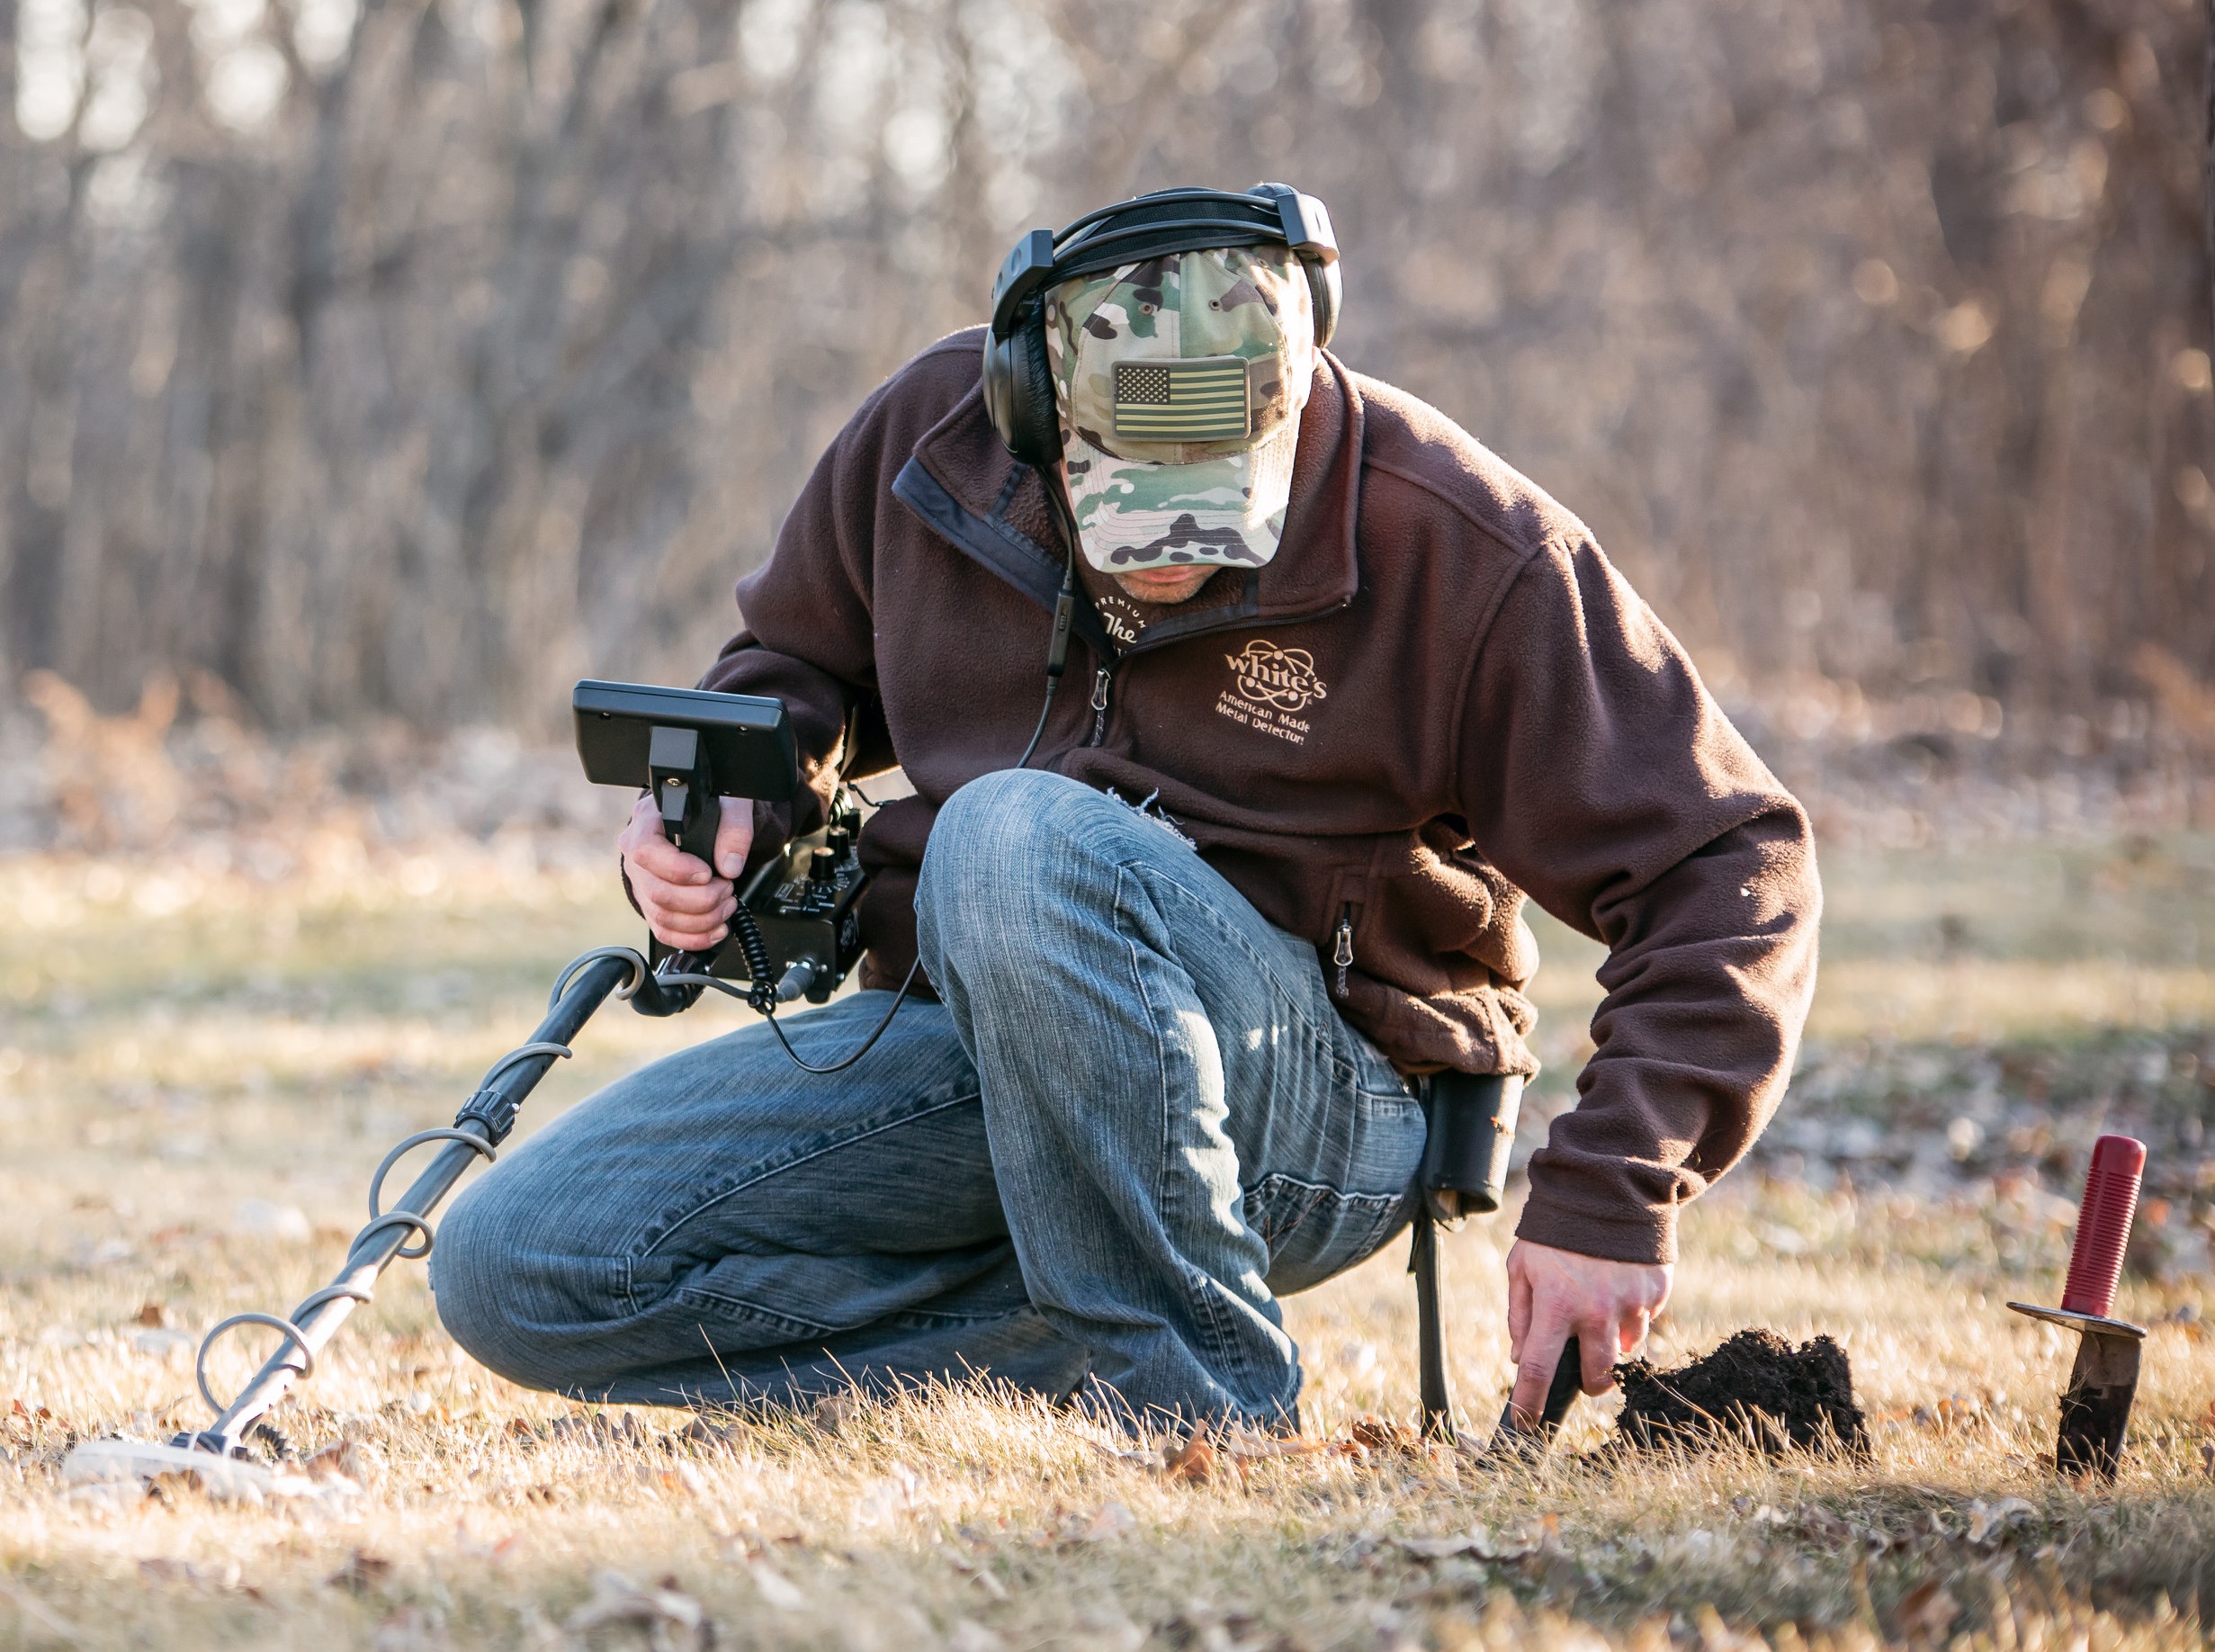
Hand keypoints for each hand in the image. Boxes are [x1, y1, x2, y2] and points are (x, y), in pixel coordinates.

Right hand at [617, 793, 754, 951]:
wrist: (700, 818)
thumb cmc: (709, 807)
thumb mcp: (729, 803)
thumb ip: (734, 827)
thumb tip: (729, 866)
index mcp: (646, 824)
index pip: (647, 852)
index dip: (679, 869)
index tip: (708, 873)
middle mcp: (636, 857)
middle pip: (657, 892)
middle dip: (701, 900)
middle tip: (726, 889)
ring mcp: (642, 884)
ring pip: (662, 917)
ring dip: (702, 920)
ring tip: (727, 905)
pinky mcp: (652, 905)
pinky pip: (665, 932)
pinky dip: (694, 938)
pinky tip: (716, 929)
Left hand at [1504, 1238, 1672, 1425]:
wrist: (1606, 1190)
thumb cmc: (1555, 1231)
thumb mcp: (1522, 1266)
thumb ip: (1520, 1314)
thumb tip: (1520, 1358)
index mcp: (1556, 1304)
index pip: (1540, 1370)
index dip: (1531, 1403)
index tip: (1527, 1425)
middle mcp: (1597, 1311)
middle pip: (1597, 1377)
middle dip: (1588, 1381)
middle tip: (1581, 1367)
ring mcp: (1631, 1304)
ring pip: (1624, 1352)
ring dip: (1611, 1343)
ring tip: (1599, 1308)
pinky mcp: (1656, 1293)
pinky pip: (1644, 1323)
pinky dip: (1630, 1317)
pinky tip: (1618, 1288)